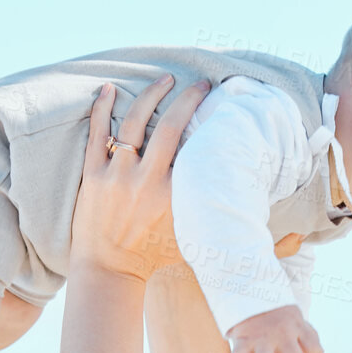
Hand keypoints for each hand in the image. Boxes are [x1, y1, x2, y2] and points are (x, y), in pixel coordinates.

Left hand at [67, 74, 210, 281]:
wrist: (109, 273)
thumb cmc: (153, 259)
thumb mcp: (190, 236)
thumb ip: (209, 213)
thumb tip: (259, 220)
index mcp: (174, 194)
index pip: (196, 146)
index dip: (210, 122)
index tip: (220, 108)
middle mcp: (147, 180)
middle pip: (172, 124)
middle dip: (189, 97)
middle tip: (201, 84)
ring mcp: (117, 175)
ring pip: (136, 120)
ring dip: (152, 93)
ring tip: (165, 79)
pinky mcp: (93, 175)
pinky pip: (97, 132)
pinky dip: (102, 108)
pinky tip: (109, 88)